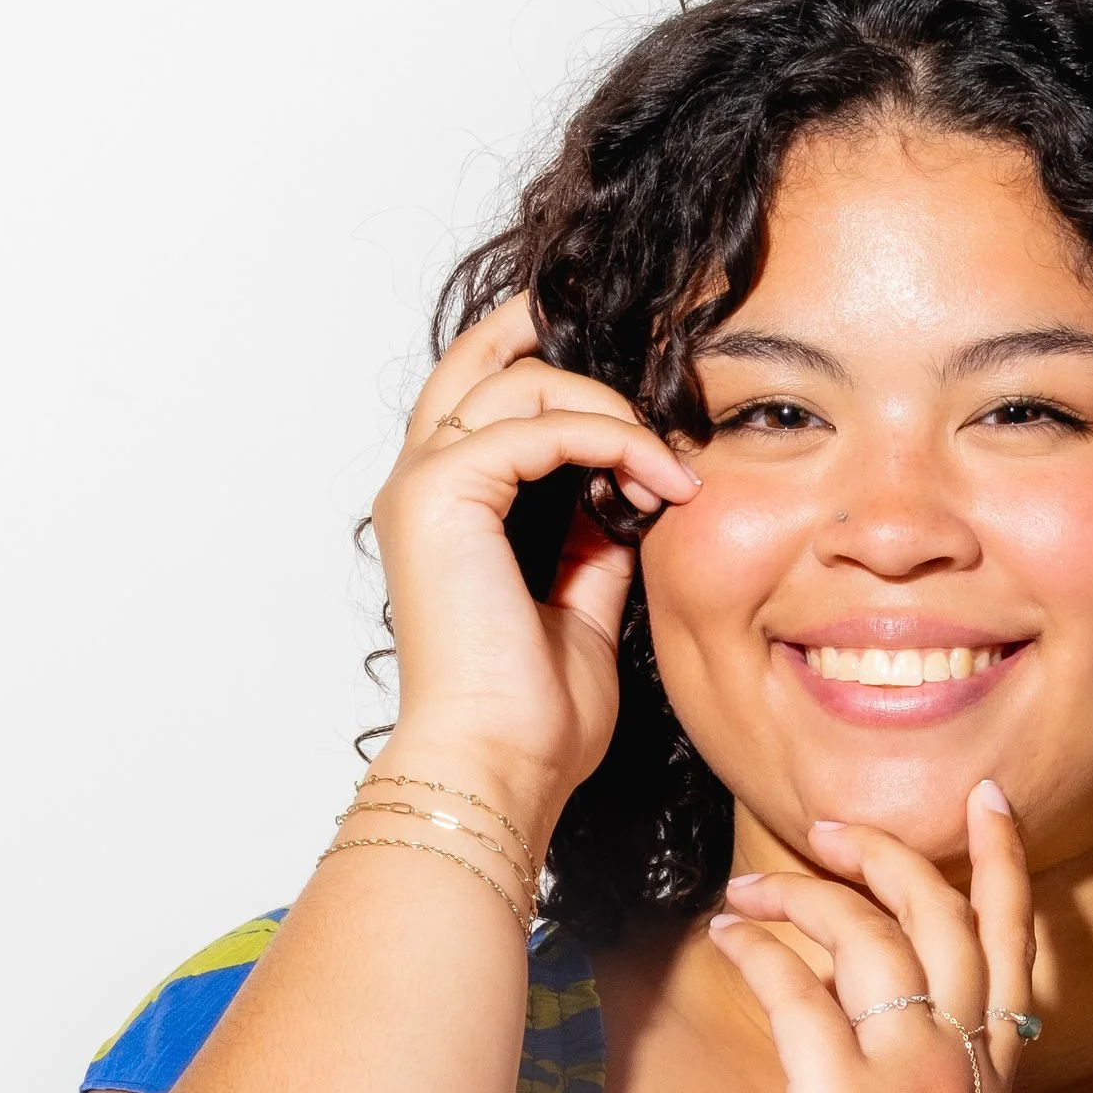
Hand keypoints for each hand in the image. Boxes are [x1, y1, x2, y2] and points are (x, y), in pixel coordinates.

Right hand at [367, 294, 698, 818]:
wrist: (501, 762)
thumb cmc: (533, 713)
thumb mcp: (582, 604)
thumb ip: (596, 540)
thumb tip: (632, 493)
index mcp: (447, 512)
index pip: (488, 404)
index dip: (559, 380)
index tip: (645, 416)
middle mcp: (422, 486)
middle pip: (480, 362)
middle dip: (552, 331)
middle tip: (645, 347)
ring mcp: (424, 485)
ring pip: (521, 384)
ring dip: (614, 413)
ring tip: (670, 472)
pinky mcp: (441, 492)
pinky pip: (540, 425)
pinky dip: (611, 440)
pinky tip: (656, 485)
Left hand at [705, 787, 1036, 1092]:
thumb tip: (861, 1058)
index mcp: (994, 1086)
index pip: (1015, 948)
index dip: (1003, 867)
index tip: (988, 801)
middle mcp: (966, 1072)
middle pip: (946, 918)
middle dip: (887, 854)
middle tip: (825, 827)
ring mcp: (912, 1088)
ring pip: (873, 938)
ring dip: (804, 897)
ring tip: (750, 890)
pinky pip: (801, 993)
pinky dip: (760, 952)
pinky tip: (727, 939)